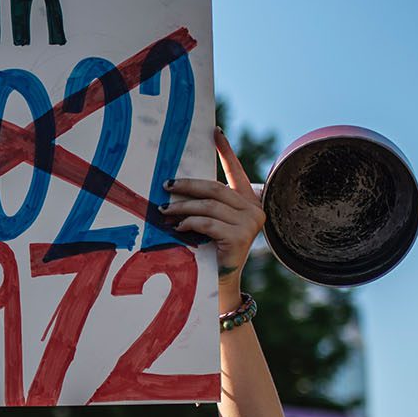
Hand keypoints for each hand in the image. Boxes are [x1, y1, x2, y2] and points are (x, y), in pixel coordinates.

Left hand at [159, 128, 263, 295]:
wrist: (221, 283)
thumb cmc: (212, 250)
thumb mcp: (211, 221)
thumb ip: (207, 203)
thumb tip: (177, 184)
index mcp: (248, 201)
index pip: (236, 171)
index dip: (226, 151)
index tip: (215, 132)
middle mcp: (254, 209)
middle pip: (215, 188)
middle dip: (187, 186)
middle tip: (166, 185)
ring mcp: (250, 223)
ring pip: (208, 206)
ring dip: (182, 207)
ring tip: (164, 211)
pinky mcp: (240, 237)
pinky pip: (208, 223)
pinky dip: (189, 223)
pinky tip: (178, 227)